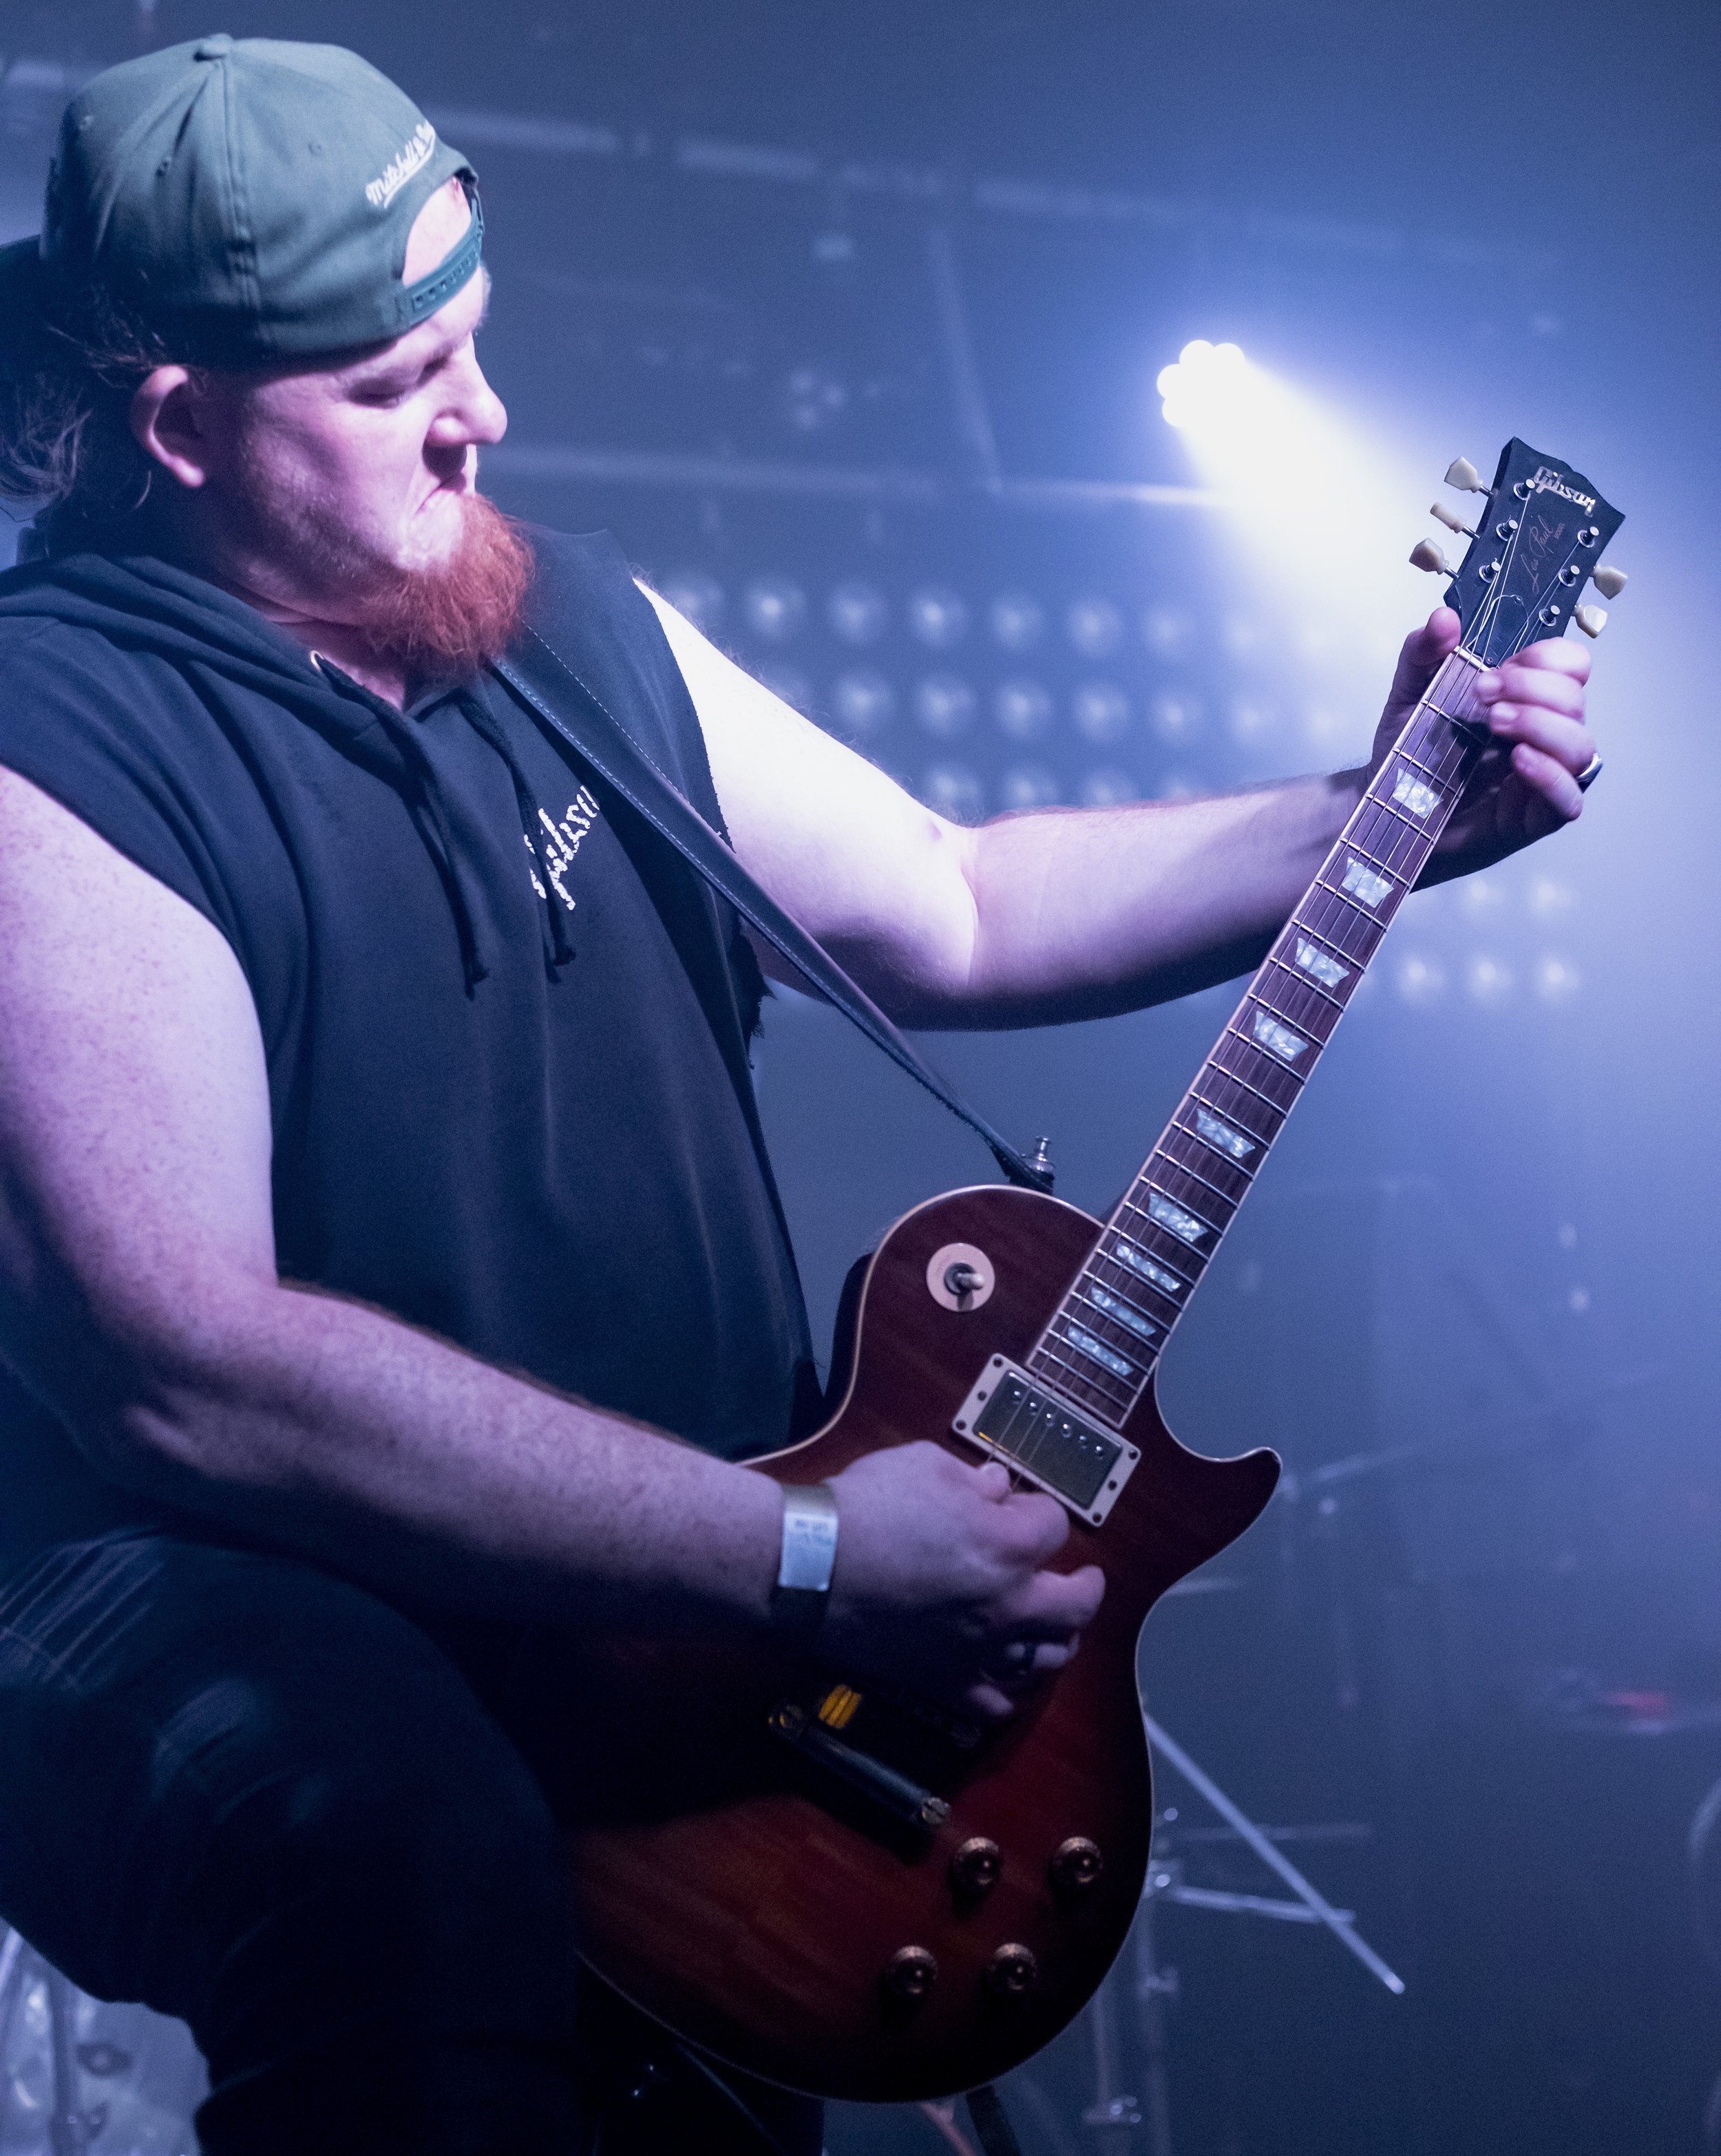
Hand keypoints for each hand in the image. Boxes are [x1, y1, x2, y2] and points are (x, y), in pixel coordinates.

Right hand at [818, 1441, 1104, 1721]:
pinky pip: (992, 1703)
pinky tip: (1004, 1675)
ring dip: (1056, 1638)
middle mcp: (1008, 1603)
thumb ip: (973, 1479)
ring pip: (1045, 1658)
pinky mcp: (944, 1682)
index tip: (1018, 1505)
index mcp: (1009, 1544)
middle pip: (1076, 1604)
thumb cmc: (866, 1506)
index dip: (1037, 1510)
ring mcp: (979, 1650)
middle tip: (1084, 1579)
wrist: (808, 1566)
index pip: (1054, 1525)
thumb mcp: (924, 1465)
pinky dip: (1006, 1690)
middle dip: (1086, 1587)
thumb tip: (998, 1487)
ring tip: (1053, 1627)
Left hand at [1370, 607, 1595, 883]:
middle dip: (1531, 688)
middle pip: (1575, 699)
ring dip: (1541, 725)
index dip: (1545, 658)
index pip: (1571, 664)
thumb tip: (1444, 618)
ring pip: (1581, 745)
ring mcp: (1545, 776)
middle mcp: (1544, 733)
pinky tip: (1518, 761)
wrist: (1388, 808)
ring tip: (1494, 724)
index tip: (1497, 667)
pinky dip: (1550, 775)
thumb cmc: (1410, 754)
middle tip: (1481, 694)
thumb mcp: (1409, 692)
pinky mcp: (1534, 818)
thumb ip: (1422, 652)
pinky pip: (1569, 799)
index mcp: (1527, 697)